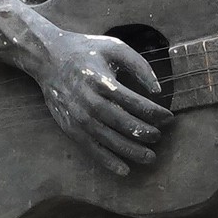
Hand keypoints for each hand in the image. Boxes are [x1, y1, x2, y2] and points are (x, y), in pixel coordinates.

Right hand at [32, 23, 171, 173]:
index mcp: (101, 81)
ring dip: (131, 151)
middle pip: (122, 123)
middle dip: (145, 133)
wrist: (48, 59)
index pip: (133, 102)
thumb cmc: (86, 52)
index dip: (154, 113)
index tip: (169, 118)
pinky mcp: (70, 128)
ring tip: (149, 157)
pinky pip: (91, 149)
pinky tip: (124, 169)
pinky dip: (108, 161)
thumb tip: (158, 91)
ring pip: (109, 140)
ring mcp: (78, 117)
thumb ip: (140, 66)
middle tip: (159, 137)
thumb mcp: (115, 47)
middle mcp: (89, 101)